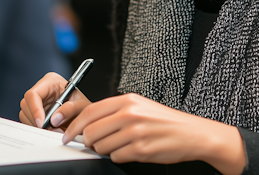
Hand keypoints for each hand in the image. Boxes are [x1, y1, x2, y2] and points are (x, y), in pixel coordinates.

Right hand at [19, 72, 91, 130]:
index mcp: (50, 81)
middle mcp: (41, 90)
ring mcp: (36, 102)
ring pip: (25, 115)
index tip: (42, 123)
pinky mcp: (34, 113)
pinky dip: (37, 129)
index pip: (33, 94)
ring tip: (54, 131)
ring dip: (37, 126)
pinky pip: (29, 122)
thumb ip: (70, 109)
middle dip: (36, 120)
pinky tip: (50, 131)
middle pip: (26, 105)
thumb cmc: (83, 106)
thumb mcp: (81, 106)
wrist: (84, 115)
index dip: (35, 109)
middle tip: (51, 130)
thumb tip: (54, 119)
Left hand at [62, 93, 245, 174]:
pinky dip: (119, 156)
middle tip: (95, 143)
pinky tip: (132, 150)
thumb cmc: (164, 121)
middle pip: (91, 132)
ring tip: (120, 145)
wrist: (191, 133)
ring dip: (105, 150)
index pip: (89, 112)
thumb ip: (115, 111)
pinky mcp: (140, 150)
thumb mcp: (139, 106)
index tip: (67, 134)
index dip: (74, 125)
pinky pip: (116, 157)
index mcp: (127, 100)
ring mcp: (135, 132)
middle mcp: (129, 114)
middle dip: (88, 142)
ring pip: (101, 147)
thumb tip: (88, 123)